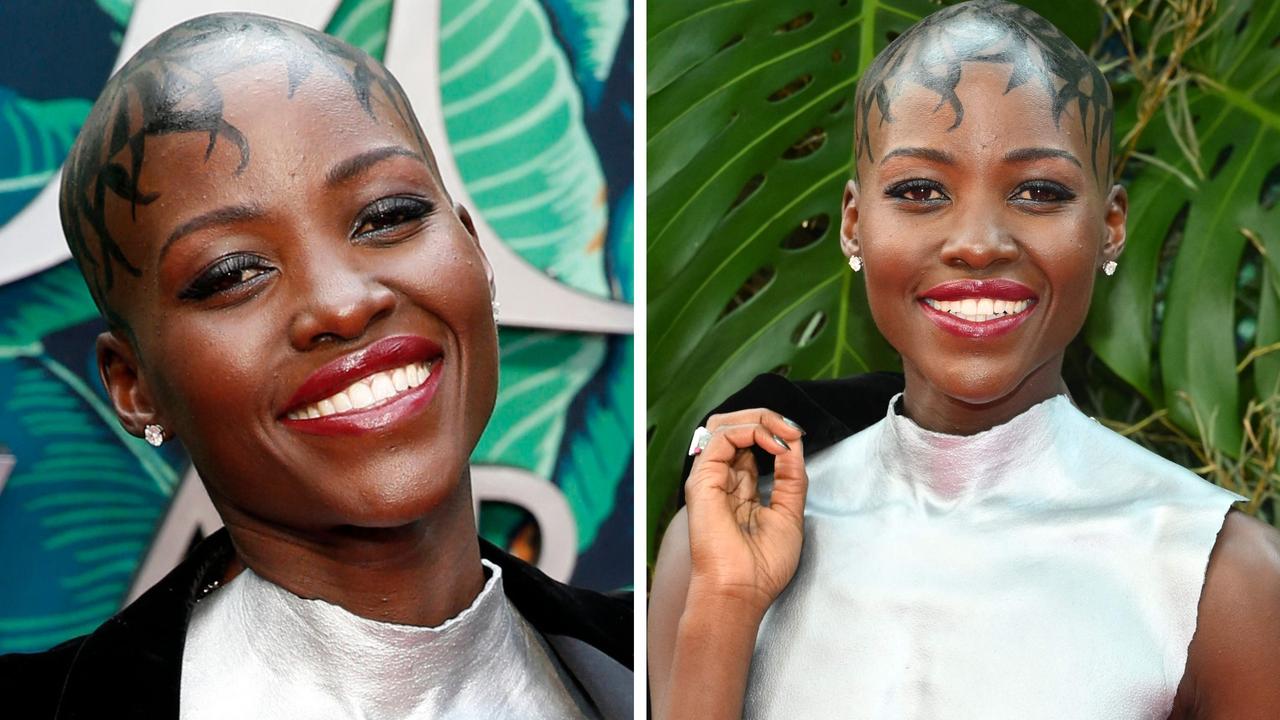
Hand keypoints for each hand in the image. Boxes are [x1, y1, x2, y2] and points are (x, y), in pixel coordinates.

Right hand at [683, 409, 808, 618]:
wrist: (741, 592)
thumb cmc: (761, 568)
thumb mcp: (790, 514)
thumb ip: (791, 479)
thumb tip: (794, 444)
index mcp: (738, 490)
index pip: (750, 445)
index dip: (775, 434)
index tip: (799, 439)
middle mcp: (721, 480)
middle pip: (734, 428)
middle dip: (766, 419)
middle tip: (793, 430)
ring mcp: (710, 478)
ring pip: (725, 424)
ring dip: (759, 420)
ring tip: (785, 432)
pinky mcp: (703, 479)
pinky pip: (722, 436)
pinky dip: (752, 431)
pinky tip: (774, 444)